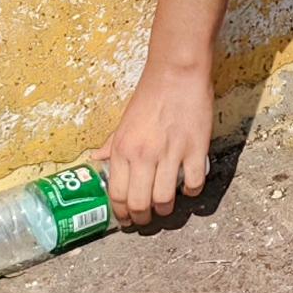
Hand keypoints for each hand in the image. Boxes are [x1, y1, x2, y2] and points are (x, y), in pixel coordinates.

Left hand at [90, 60, 214, 227]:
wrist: (177, 73)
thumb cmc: (150, 94)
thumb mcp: (124, 121)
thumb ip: (112, 145)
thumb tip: (97, 160)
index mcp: (123, 149)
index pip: (117, 194)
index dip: (122, 214)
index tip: (127, 219)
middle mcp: (144, 155)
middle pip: (140, 204)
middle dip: (143, 218)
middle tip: (147, 219)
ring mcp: (171, 153)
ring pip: (165, 199)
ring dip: (166, 209)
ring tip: (167, 206)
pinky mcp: (195, 149)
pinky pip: (193, 184)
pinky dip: (190, 192)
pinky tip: (187, 187)